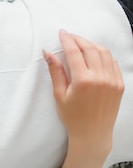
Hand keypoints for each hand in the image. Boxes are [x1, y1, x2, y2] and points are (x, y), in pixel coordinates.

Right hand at [44, 31, 123, 155]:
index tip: (61, 33)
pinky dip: (103, 55)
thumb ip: (55, 71)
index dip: (67, 40)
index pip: (74, 52)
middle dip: (78, 39)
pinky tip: (94, 55)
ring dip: (91, 44)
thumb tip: (48, 53)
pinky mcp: (119, 84)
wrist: (93, 133)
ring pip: (104, 52)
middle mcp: (100, 78)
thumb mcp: (59, 95)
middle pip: (90, 48)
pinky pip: (112, 62)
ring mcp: (112, 81)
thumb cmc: (73, 117)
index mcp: (83, 81)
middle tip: (69, 36)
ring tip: (81, 43)